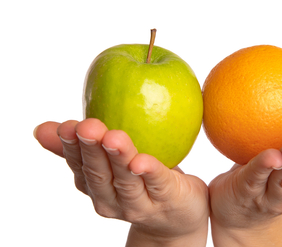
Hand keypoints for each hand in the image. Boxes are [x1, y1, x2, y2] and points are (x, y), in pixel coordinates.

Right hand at [34, 118, 208, 246]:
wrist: (177, 218)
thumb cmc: (142, 181)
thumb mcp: (109, 163)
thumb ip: (82, 146)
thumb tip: (41, 128)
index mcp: (95, 185)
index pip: (78, 165)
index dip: (70, 146)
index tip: (66, 126)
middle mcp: (112, 199)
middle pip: (98, 174)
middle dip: (91, 150)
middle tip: (87, 127)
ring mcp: (139, 203)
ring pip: (126, 180)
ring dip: (118, 158)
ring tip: (113, 138)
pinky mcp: (167, 198)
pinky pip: (157, 183)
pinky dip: (148, 172)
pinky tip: (140, 162)